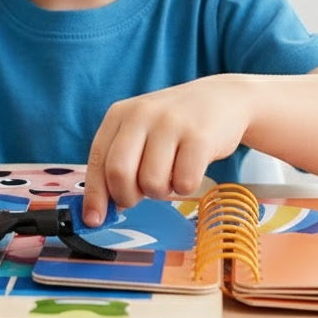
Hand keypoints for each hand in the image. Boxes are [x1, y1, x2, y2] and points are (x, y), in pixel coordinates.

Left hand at [81, 76, 251, 225]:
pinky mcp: (200, 137)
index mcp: (119, 114)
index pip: (97, 160)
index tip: (94, 220)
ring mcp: (171, 123)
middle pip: (119, 172)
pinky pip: (184, 183)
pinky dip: (186, 187)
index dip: (94, 195)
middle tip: (140, 195)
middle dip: (127, 196)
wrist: (222, 98)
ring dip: (161, 191)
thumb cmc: (174, 124)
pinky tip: (190, 169)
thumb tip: (104, 208)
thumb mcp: (141, 131)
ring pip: (151, 182)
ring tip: (170, 173)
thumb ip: (120, 161)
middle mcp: (141, 114)